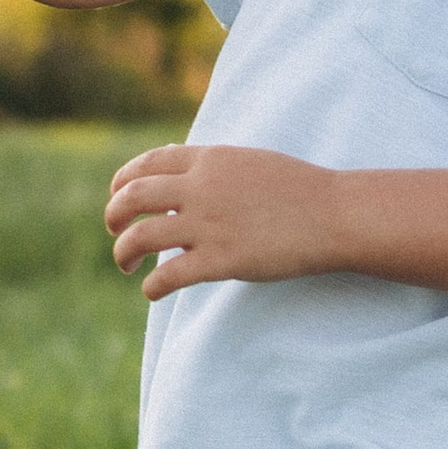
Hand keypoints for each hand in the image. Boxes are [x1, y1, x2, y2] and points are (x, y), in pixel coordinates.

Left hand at [105, 145, 343, 296]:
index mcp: (209, 160)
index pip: (147, 163)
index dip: (123, 180)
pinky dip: (151, 285)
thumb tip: (175, 157)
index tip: (116, 195)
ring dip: (123, 253)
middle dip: (113, 215)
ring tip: (126, 264)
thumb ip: (210, 162)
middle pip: (133, 197)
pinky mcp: (221, 261)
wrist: (334, 214)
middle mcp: (201, 188)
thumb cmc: (297, 189)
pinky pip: (168, 275)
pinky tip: (151, 291)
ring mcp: (209, 225)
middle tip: (114, 230)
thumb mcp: (248, 160)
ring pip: (141, 237)